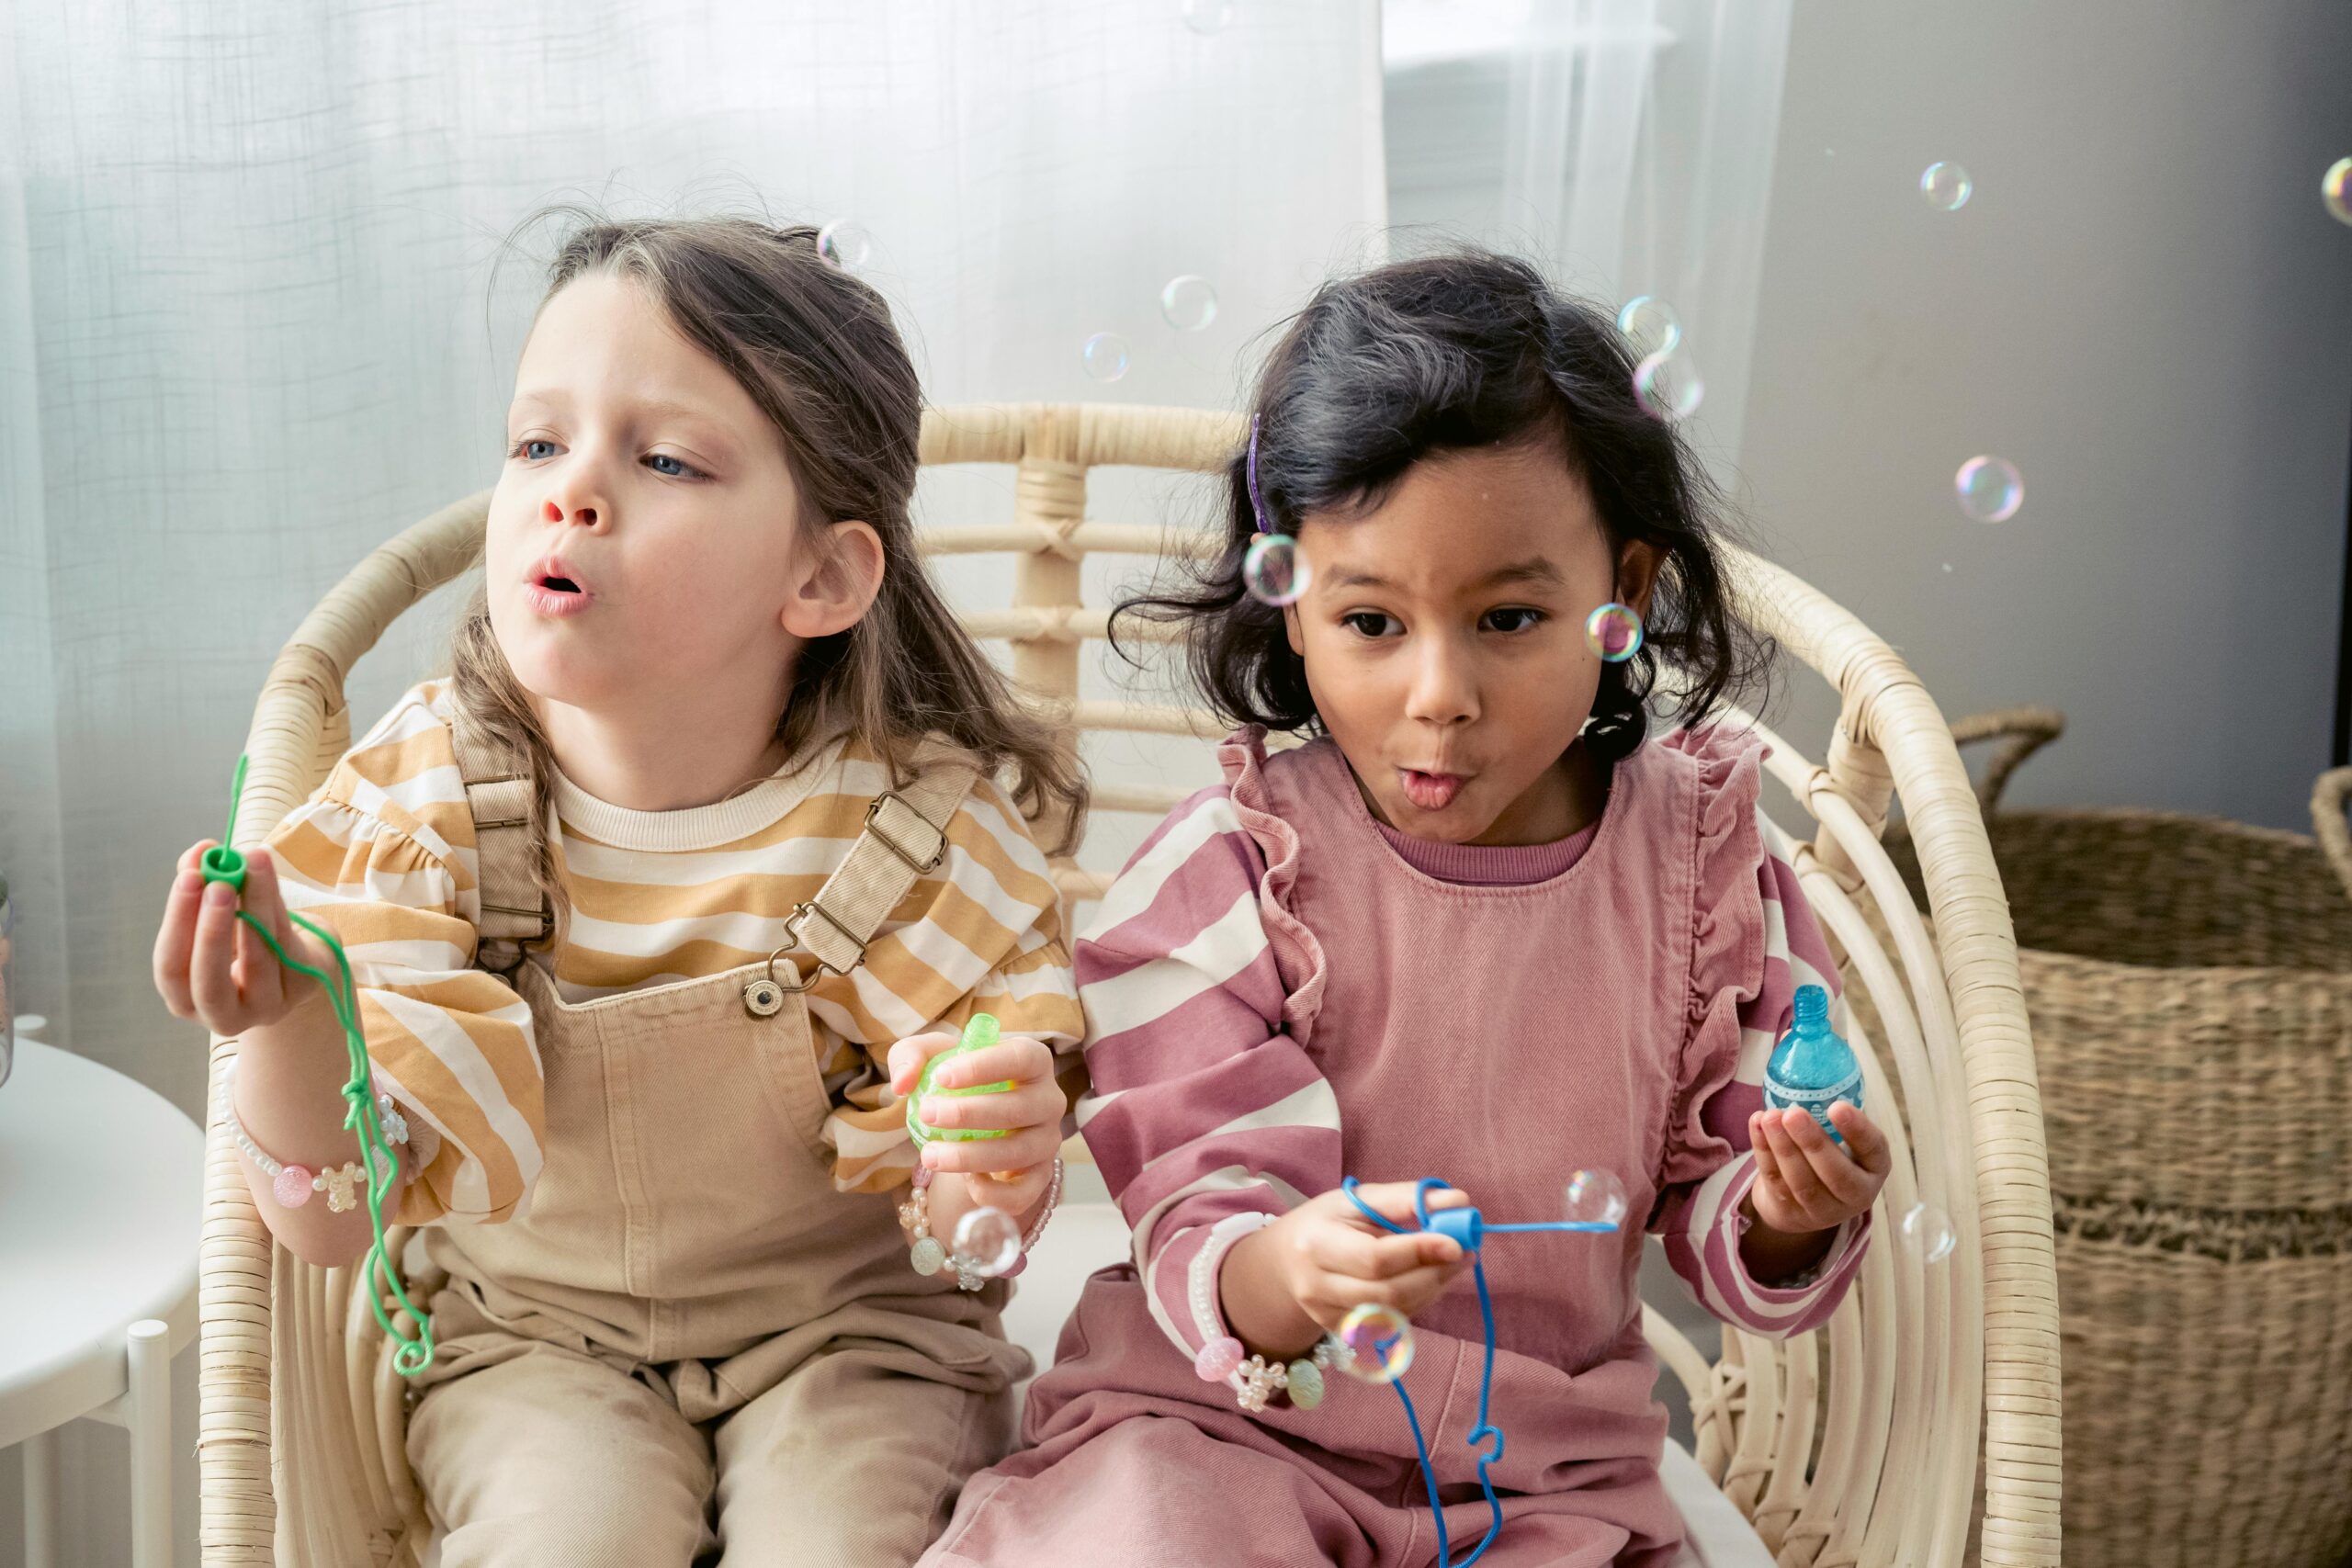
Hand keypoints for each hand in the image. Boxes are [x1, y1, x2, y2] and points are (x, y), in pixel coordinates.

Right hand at [154, 841, 332, 1037]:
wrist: (295, 963)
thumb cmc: (241, 940)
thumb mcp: (215, 916)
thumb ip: (202, 884)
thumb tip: (202, 850)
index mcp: (186, 999)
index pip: (171, 967)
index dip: (177, 923)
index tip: (189, 878)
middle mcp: (222, 1015)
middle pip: (209, 980)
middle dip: (211, 929)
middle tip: (218, 884)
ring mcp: (266, 1007)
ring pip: (258, 959)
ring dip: (254, 906)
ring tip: (251, 863)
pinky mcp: (302, 988)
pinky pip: (287, 944)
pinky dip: (277, 906)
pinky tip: (268, 874)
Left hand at [887, 1026, 1066, 1212]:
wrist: (975, 1120)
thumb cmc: (959, 1080)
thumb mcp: (932, 1057)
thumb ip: (912, 1056)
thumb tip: (903, 1083)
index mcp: (1033, 1061)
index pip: (1020, 1058)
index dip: (983, 1067)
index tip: (942, 1077)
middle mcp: (1049, 1100)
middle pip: (1019, 1108)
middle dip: (968, 1114)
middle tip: (927, 1113)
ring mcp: (1047, 1141)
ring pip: (1017, 1153)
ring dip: (970, 1156)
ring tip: (930, 1154)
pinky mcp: (1039, 1177)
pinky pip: (1023, 1194)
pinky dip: (994, 1193)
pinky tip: (966, 1180)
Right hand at [1242, 1182, 1474, 1342]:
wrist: (1285, 1263)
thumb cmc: (1327, 1223)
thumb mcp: (1358, 1200)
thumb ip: (1407, 1200)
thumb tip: (1458, 1201)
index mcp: (1316, 1245)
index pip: (1373, 1258)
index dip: (1418, 1252)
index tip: (1455, 1242)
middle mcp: (1316, 1287)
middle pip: (1387, 1292)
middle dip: (1433, 1274)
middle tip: (1465, 1253)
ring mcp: (1327, 1317)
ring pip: (1394, 1313)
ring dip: (1433, 1289)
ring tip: (1452, 1263)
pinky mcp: (1341, 1334)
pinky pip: (1392, 1324)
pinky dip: (1418, 1302)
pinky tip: (1427, 1280)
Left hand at [1746, 1101, 1890, 1235]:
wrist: (1803, 1204)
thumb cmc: (1828, 1157)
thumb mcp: (1843, 1141)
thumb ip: (1834, 1117)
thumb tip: (1812, 1074)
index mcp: (1874, 1168)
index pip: (1873, 1150)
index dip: (1857, 1130)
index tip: (1837, 1106)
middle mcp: (1856, 1194)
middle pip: (1836, 1174)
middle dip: (1813, 1142)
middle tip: (1794, 1113)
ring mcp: (1823, 1210)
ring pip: (1802, 1181)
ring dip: (1783, 1147)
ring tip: (1769, 1117)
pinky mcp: (1792, 1214)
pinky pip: (1775, 1181)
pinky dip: (1764, 1152)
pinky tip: (1757, 1125)